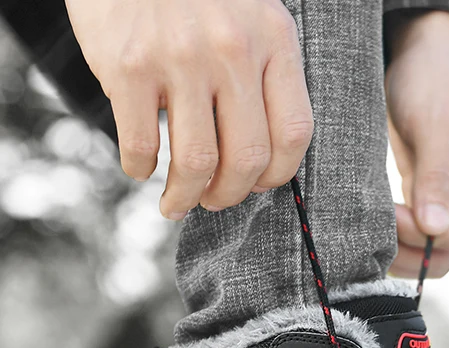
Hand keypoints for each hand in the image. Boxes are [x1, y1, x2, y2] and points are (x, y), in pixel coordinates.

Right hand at [65, 0, 313, 218]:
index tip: (258, 184)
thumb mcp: (250, 15)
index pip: (293, 133)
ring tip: (177, 203)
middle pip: (247, 158)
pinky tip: (141, 167)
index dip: (277, 175)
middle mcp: (233, 49)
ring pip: (197, 162)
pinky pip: (141, 144)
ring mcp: (181, 57)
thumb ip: (265, 73)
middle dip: (231, 195)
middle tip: (215, 201)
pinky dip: (140, 168)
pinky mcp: (130, 64)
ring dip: (185, 196)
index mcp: (274, 39)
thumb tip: (262, 158)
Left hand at [385, 11, 448, 277]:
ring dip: (402, 249)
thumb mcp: (434, 124)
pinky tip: (375, 228)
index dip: (418, 235)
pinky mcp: (432, 192)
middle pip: (446, 250)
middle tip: (371, 239)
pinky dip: (399, 235)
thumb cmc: (435, 77)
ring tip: (369, 236)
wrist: (430, 48)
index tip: (385, 216)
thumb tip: (435, 230)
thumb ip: (434, 179)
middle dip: (410, 253)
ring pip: (432, 246)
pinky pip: (419, 228)